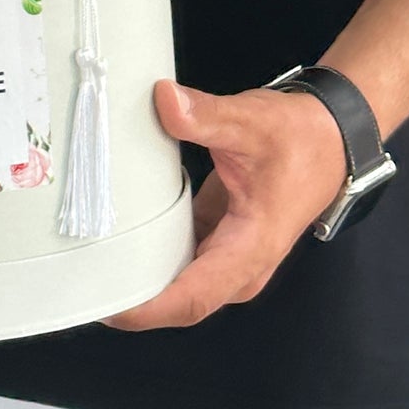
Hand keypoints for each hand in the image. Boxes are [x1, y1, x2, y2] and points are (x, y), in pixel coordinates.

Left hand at [106, 79, 346, 331]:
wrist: (330, 137)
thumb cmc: (297, 137)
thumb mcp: (250, 122)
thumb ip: (205, 115)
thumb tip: (163, 100)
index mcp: (248, 251)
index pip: (191, 298)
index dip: (144, 308)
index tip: (102, 302)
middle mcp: (238, 268)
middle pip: (178, 302)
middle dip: (132, 299)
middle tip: (78, 278)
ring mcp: (229, 259)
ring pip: (178, 285)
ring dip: (139, 278)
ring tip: (85, 260)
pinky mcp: (219, 242)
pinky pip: (180, 262)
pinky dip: (150, 254)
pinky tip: (117, 235)